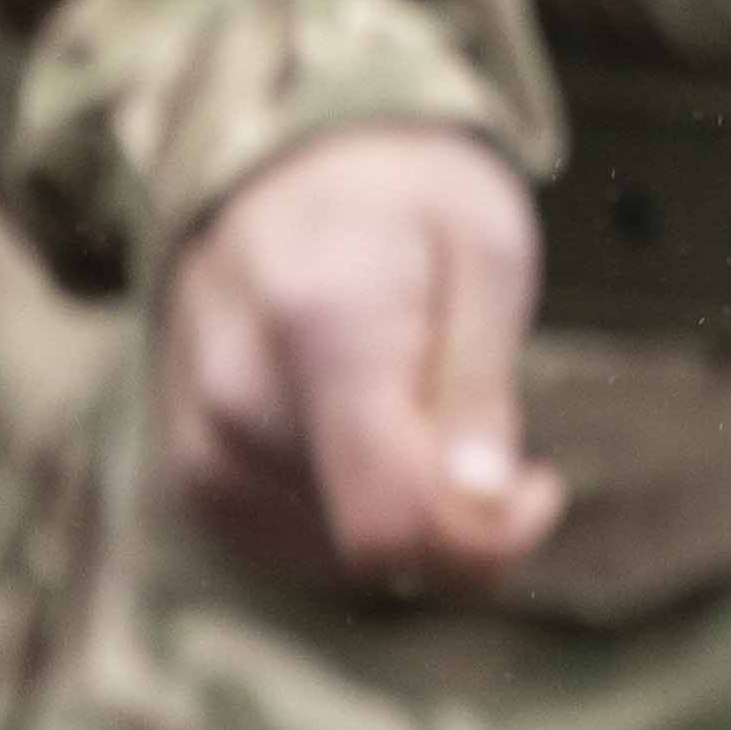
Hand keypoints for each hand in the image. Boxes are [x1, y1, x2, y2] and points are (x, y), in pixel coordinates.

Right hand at [159, 126, 567, 598]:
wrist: (287, 169)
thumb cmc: (407, 203)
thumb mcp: (486, 250)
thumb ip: (480, 384)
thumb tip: (482, 503)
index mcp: (320, 327)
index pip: (389, 516)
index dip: (486, 539)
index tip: (537, 484)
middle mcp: (236, 397)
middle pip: (374, 545)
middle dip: (457, 514)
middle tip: (486, 421)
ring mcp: (201, 447)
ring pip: (343, 560)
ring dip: (405, 510)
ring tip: (416, 400)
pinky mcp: (193, 482)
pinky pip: (302, 553)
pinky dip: (357, 516)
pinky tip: (371, 433)